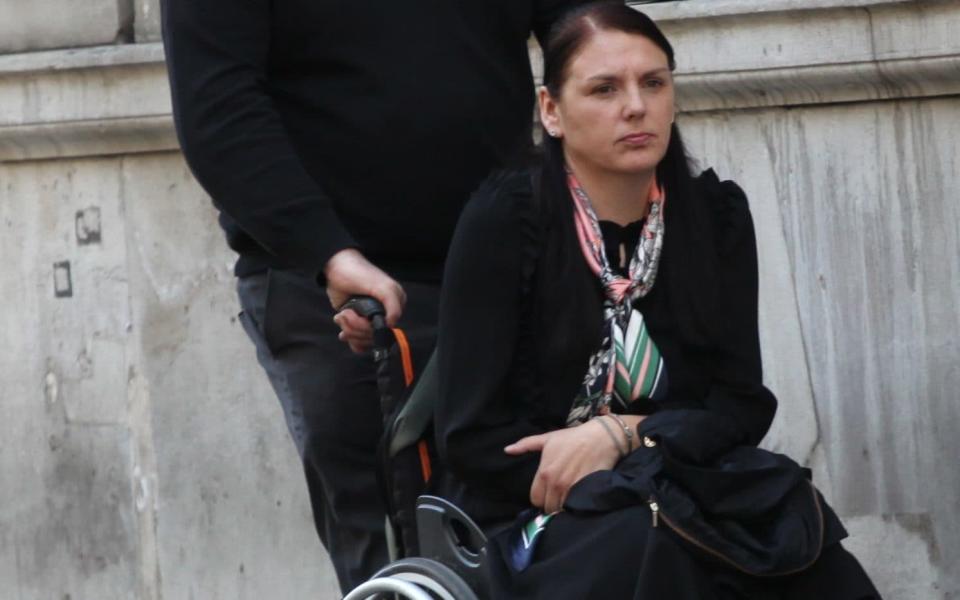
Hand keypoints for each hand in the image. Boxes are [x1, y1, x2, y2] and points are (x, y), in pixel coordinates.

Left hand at [325, 248, 405, 352]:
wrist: (336, 269)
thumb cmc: (359, 273)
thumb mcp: (383, 286)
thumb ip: (393, 304)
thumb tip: (391, 325)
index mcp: (395, 305)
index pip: (386, 331)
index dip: (368, 328)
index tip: (356, 315)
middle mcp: (385, 314)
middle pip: (372, 338)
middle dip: (354, 327)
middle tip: (345, 313)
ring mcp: (371, 320)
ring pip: (364, 341)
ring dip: (349, 330)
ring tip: (342, 315)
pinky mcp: (359, 324)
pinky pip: (360, 344)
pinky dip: (351, 340)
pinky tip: (344, 331)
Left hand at [504, 420, 620, 513]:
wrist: (601, 438)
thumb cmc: (573, 437)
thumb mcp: (548, 438)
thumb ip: (526, 445)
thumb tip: (507, 450)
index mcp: (544, 472)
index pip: (535, 499)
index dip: (540, 499)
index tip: (547, 495)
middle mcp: (555, 483)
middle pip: (548, 507)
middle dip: (551, 505)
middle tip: (558, 498)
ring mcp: (570, 489)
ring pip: (561, 510)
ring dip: (563, 507)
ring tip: (567, 499)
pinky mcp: (585, 492)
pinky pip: (575, 508)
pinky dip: (575, 507)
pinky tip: (576, 500)